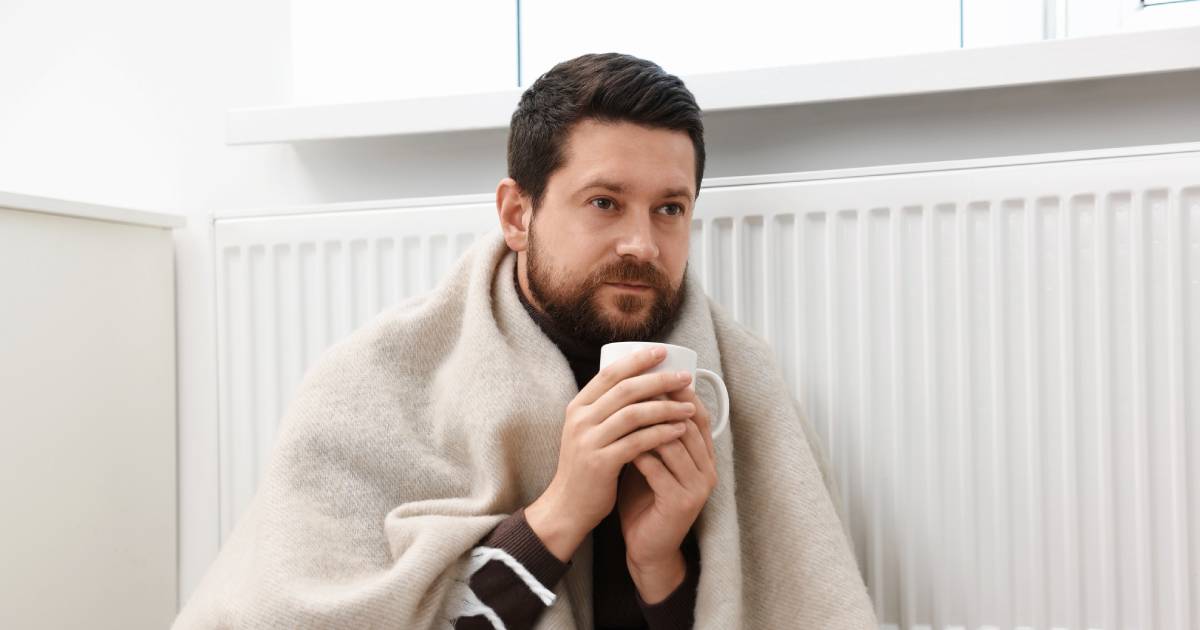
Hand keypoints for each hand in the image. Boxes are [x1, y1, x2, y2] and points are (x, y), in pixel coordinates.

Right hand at [525, 346, 697, 561]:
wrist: (568, 507)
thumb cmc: (586, 467)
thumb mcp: (588, 432)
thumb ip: (606, 409)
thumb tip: (643, 382)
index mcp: (578, 407)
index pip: (609, 373)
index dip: (637, 360)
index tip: (662, 352)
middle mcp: (580, 420)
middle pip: (625, 390)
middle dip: (659, 380)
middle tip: (685, 378)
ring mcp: (588, 441)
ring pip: (634, 414)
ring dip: (666, 407)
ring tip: (689, 406)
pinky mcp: (601, 463)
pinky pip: (638, 442)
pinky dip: (662, 433)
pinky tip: (680, 430)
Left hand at [618, 382, 716, 596]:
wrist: (647, 547)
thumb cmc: (646, 499)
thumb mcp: (652, 460)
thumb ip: (652, 432)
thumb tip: (635, 391)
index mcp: (704, 456)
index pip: (698, 414)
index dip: (679, 391)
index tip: (653, 373)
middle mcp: (708, 469)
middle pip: (687, 423)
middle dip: (660, 402)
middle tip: (633, 387)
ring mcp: (698, 487)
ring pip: (674, 443)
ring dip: (647, 425)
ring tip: (623, 412)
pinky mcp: (681, 503)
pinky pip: (659, 470)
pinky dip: (640, 454)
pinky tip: (621, 445)